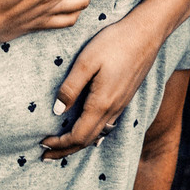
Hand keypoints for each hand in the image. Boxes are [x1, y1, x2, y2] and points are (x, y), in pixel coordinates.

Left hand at [40, 13, 165, 158]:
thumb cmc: (115, 42)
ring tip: (62, 147)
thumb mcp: (86, 61)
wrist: (147, 33)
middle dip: (65, 150)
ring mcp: (121, 105)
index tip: (42, 143)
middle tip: (46, 155)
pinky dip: (92, 135)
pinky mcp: (125, 98)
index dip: (59, 144)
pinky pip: (107, 126)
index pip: (78, 136)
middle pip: (87, 141)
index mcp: (101, 103)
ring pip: (98, 135)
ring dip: (78, 144)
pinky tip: (88, 131)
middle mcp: (113, 110)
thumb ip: (70, 88)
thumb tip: (58, 111)